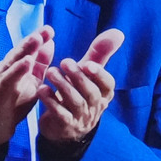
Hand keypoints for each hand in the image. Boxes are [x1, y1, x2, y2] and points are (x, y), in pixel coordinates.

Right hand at [0, 25, 49, 155]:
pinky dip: (17, 70)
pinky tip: (26, 63)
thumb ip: (40, 65)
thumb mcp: (30, 83)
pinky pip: (7, 80)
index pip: (28, 51)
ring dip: (25, 50)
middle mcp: (6, 69)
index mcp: (16, 68)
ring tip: (37, 39)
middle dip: (33, 40)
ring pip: (12, 62)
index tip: (50, 29)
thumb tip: (50, 44)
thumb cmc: (10, 103)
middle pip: (20, 52)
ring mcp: (0, 79)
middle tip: (46, 30)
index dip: (39, 40)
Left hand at [36, 28, 124, 145]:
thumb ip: (100, 54)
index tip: (88, 64)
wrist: (64, 127)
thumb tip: (118, 32)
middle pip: (90, 93)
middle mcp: (94, 107)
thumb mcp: (88, 74)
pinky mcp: (64, 125)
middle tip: (64, 62)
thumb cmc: (79, 92)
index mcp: (103, 94)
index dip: (99, 75)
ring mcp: (80, 118)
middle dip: (78, 77)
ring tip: (50, 72)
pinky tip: (41, 89)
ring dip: (62, 85)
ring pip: (75, 102)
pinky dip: (50, 101)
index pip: (108, 85)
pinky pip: (59, 113)